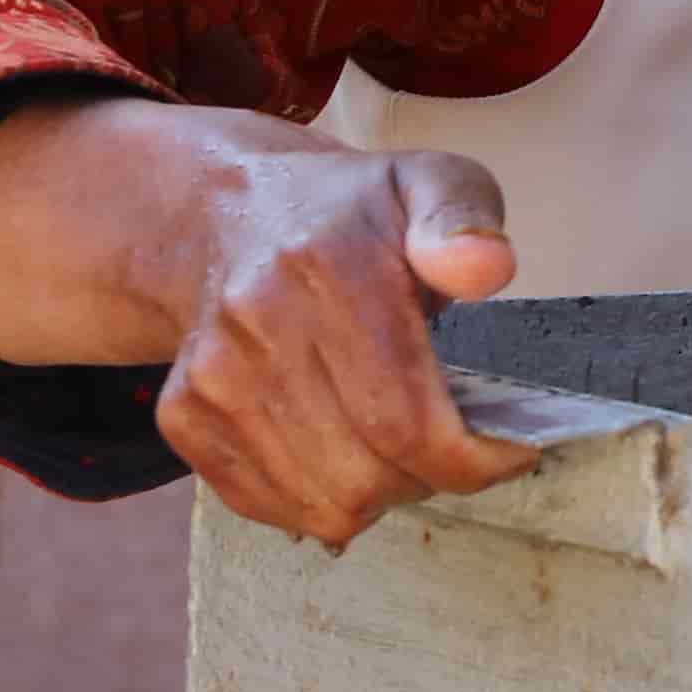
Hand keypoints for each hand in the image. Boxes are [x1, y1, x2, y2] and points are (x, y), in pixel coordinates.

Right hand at [0, 94, 549, 548]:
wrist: (228, 217)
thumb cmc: (347, 215)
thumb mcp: (424, 182)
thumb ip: (465, 215)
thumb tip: (485, 266)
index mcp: (324, 266)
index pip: (405, 418)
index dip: (472, 460)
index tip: (508, 451)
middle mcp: (254, 326)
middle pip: (366, 477)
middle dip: (429, 477)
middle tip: (448, 440)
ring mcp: (209, 379)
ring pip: (322, 507)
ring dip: (379, 494)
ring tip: (394, 443)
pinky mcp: (183, 419)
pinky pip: (272, 509)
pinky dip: (321, 499)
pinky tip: (339, 446)